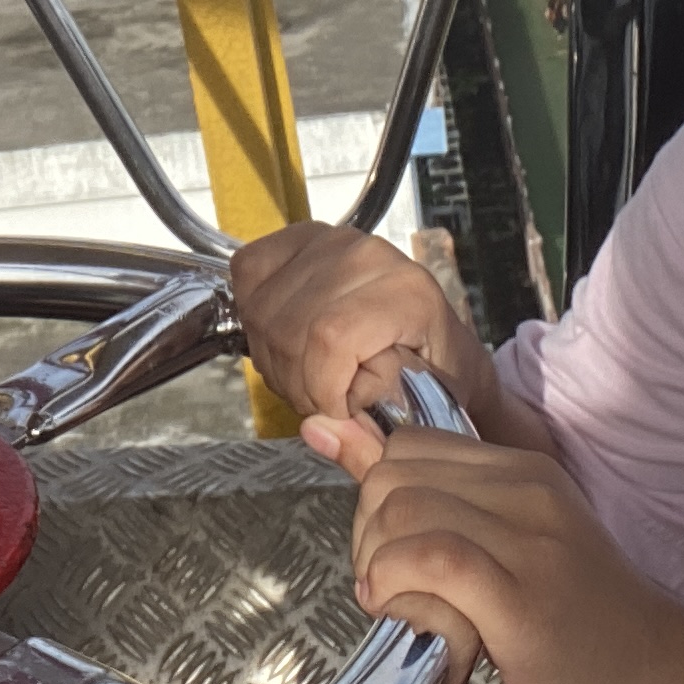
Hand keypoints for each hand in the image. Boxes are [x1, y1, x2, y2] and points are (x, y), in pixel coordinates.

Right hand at [233, 221, 501, 433]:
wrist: (434, 342)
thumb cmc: (433, 379)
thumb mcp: (419, 424)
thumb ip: (371, 445)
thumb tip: (317, 432)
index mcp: (409, 293)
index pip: (331, 337)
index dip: (320, 388)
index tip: (338, 412)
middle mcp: (369, 256)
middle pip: (290, 330)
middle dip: (297, 384)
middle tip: (324, 399)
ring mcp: (332, 241)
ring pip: (263, 311)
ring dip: (274, 359)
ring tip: (308, 372)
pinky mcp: (301, 237)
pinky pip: (249, 273)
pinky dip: (254, 313)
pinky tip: (285, 336)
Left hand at [319, 426, 683, 683]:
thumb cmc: (587, 632)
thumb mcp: (507, 551)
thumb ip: (430, 501)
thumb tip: (330, 431)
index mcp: (527, 473)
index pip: (408, 445)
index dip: (379, 499)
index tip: (395, 554)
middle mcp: (529, 492)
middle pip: (392, 475)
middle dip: (367, 532)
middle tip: (394, 587)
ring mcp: (531, 542)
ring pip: (401, 508)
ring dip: (377, 564)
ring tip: (404, 607)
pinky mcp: (525, 600)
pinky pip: (431, 558)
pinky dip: (398, 585)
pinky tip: (409, 616)